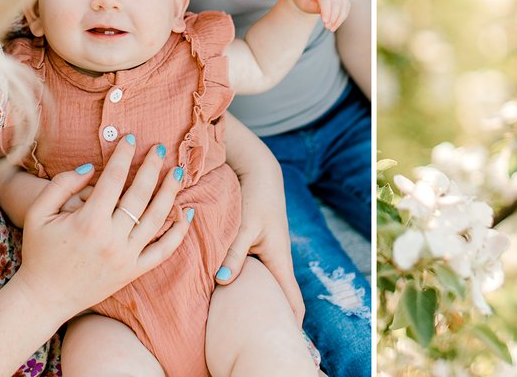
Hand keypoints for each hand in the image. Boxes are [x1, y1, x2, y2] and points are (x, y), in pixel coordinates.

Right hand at [15, 138, 190, 320]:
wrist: (44, 298)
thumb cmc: (39, 252)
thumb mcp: (37, 214)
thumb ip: (61, 185)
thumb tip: (91, 167)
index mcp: (88, 222)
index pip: (113, 179)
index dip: (123, 155)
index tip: (130, 139)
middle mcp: (112, 239)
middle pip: (140, 194)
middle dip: (152, 167)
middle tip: (160, 148)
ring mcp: (126, 257)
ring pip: (157, 218)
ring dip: (170, 193)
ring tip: (177, 172)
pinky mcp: (134, 271)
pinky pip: (164, 250)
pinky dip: (179, 232)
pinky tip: (188, 212)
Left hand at [218, 121, 304, 324]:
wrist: (258, 171)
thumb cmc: (255, 196)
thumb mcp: (245, 224)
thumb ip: (234, 252)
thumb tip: (224, 282)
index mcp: (279, 260)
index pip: (291, 300)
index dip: (292, 324)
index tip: (288, 344)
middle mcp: (275, 262)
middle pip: (277, 299)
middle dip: (273, 321)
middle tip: (260, 344)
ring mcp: (265, 256)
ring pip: (263, 288)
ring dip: (257, 304)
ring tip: (244, 330)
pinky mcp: (254, 248)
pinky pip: (252, 275)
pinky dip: (244, 287)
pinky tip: (229, 297)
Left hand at [289, 0, 350, 30]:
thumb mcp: (303, 2)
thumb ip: (314, 6)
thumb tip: (327, 13)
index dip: (326, 9)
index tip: (325, 22)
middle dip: (333, 15)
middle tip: (327, 27)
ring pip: (344, 2)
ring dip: (339, 17)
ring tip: (331, 28)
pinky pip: (346, 6)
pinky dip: (342, 17)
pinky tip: (335, 25)